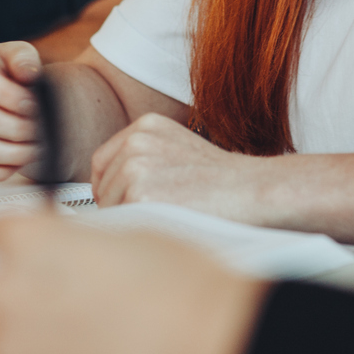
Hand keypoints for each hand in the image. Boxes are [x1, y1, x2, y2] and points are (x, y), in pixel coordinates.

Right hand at [0, 41, 41, 182]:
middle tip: (38, 130)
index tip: (34, 104)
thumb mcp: (17, 54)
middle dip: (15, 127)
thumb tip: (29, 72)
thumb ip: (24, 58)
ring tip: (32, 149)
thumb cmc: (3, 70)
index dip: (9, 96)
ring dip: (8, 153)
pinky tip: (15, 163)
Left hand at [0, 213, 267, 353]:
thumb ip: (75, 244)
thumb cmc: (187, 294)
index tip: (39, 260)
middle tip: (77, 307)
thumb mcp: (127, 234)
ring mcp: (8, 351)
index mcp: (29, 240)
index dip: (26, 246)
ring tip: (80, 347)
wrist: (216, 350)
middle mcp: (7, 292)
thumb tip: (64, 257)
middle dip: (30, 296)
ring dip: (26, 343)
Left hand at [91, 113, 271, 218]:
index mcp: (145, 125)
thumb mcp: (178, 149)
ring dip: (129, 218)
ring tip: (163, 217)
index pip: (101, 160)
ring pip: (108, 206)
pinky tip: (164, 223)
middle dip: (118, 205)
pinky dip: (138, 228)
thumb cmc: (221, 179)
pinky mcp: (141, 195)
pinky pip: (121, 221)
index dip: (108, 186)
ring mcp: (136, 167)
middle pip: (102, 185)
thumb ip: (144, 157)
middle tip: (148, 215)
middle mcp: (137, 140)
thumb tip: (109, 186)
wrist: (252, 189)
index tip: (119, 201)